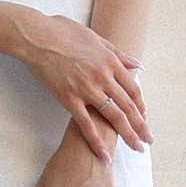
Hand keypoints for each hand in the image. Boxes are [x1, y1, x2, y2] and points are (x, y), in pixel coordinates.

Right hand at [10, 12, 149, 159]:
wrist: (37, 36)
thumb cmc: (63, 32)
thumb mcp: (96, 38)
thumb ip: (118, 53)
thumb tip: (137, 63)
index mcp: (110, 61)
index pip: (132, 89)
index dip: (140, 105)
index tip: (144, 117)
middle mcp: (103, 76)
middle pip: (128, 106)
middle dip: (141, 125)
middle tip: (149, 141)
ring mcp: (87, 89)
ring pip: (114, 117)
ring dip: (128, 135)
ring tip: (137, 148)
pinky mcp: (69, 99)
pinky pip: (86, 125)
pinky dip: (97, 141)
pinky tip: (104, 155)